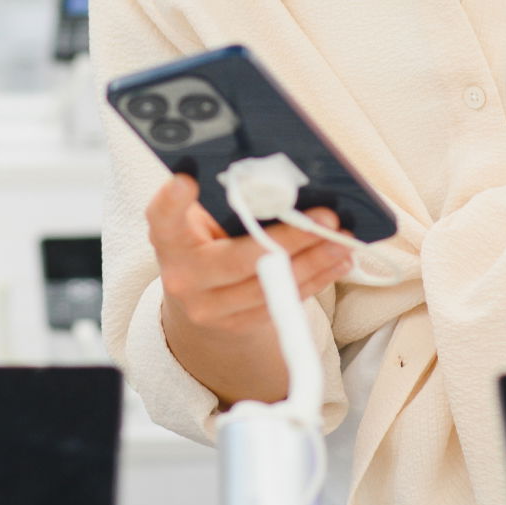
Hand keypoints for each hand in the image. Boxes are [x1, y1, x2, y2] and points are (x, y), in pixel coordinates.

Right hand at [146, 173, 351, 333]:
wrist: (198, 299)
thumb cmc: (205, 241)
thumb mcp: (200, 218)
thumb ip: (223, 201)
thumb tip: (275, 179)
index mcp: (169, 240)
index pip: (163, 218)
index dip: (172, 200)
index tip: (185, 179)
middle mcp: (182, 277)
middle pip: (237, 259)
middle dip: (289, 238)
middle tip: (325, 219)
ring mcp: (209, 308)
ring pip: (269, 286)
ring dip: (314, 261)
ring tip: (342, 240)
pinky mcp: (238, 325)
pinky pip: (282, 302)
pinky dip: (315, 280)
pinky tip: (337, 262)